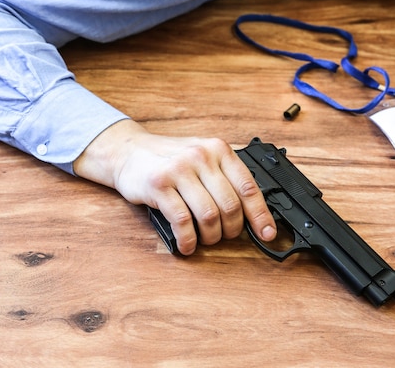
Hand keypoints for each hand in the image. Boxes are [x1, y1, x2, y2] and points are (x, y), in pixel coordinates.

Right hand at [73, 119, 276, 254]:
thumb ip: (223, 177)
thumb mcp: (201, 157)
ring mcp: (179, 170)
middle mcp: (201, 157)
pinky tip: (187, 244)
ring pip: (208, 215)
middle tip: (224, 236)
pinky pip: (182, 221)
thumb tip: (251, 213)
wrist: (128, 151)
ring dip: (210, 237)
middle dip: (231, 230)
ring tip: (204, 240)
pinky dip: (188, 239)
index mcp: (218, 150)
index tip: (267, 234)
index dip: (260, 215)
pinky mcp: (158, 185)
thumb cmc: (168, 159)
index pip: (248, 187)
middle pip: (230, 205)